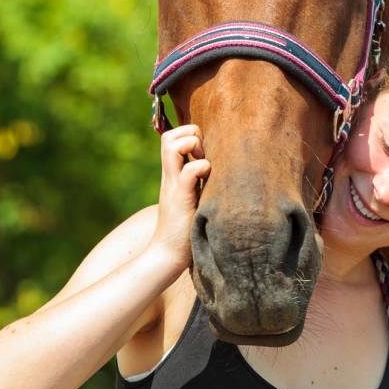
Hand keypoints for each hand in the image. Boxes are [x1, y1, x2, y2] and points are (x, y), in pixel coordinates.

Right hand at [150, 124, 209, 269]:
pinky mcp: (181, 198)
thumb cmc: (185, 229)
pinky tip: (208, 179)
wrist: (168, 254)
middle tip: (204, 154)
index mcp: (173, 173)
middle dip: (190, 134)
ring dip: (192, 145)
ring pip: (172, 144)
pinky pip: (189, 170)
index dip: (190, 134)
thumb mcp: (192, 197)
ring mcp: (173, 185)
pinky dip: (201, 168)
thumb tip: (220, 168)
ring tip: (204, 164)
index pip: (173, 137)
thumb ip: (198, 181)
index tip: (205, 152)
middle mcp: (170, 175)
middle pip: (170, 135)